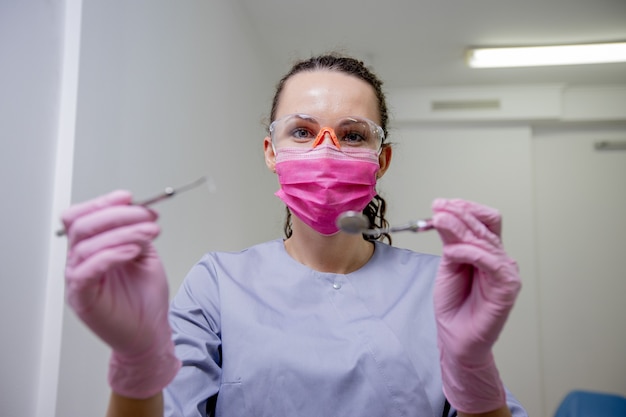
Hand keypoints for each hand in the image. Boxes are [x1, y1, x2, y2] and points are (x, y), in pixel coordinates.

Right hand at [62, 190, 179, 398]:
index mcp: (91, 249)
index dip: (102, 203)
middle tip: (146, 216)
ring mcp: (78, 280)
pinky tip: (133, 251)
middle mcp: (79, 262)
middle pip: (82, 226)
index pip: (82, 217)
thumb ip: (136, 232)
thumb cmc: (145, 299)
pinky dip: (111, 255)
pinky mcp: (83, 298)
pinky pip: (86, 271)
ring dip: (122, 232)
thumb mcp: (145, 255)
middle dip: (117, 215)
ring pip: (87, 245)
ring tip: (149, 233)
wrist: (151, 332)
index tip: (129, 197)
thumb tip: (137, 208)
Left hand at [432, 199, 520, 413]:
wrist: (455, 337)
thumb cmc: (454, 304)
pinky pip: (491, 261)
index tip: (441, 204)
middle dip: (459, 213)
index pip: (484, 219)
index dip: (465, 208)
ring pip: (486, 240)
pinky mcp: (507, 287)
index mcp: (486, 251)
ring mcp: (505, 271)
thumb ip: (450, 242)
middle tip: (437, 208)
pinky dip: (469, 252)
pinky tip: (452, 252)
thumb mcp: (447, 264)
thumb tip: (443, 216)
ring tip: (439, 223)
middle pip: (484, 225)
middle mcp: (499, 258)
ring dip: (460, 228)